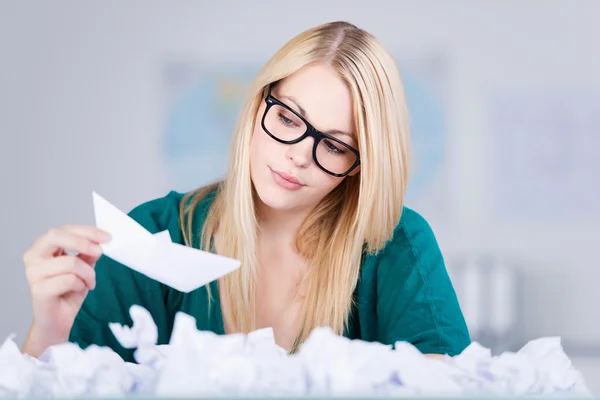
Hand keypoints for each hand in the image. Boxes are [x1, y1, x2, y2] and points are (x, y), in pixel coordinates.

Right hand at [23, 225, 110, 348]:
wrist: (57, 320)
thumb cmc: (68, 292)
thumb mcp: (83, 268)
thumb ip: (88, 254)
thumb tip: (99, 242)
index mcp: (43, 247)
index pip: (64, 229)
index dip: (87, 231)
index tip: (106, 237)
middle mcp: (33, 257)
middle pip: (56, 236)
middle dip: (82, 241)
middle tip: (100, 251)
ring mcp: (33, 273)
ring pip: (70, 262)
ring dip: (88, 273)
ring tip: (89, 282)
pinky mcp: (38, 290)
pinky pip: (69, 280)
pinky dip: (81, 285)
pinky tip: (79, 290)